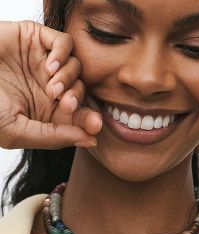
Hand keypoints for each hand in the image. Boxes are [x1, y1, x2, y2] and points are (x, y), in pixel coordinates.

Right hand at [0, 21, 101, 149]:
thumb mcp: (17, 131)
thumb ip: (54, 137)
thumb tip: (91, 140)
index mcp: (47, 111)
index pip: (79, 115)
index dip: (90, 119)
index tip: (94, 124)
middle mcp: (49, 88)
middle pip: (82, 92)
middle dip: (80, 101)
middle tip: (66, 105)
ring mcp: (44, 63)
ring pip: (77, 68)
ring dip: (70, 80)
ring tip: (51, 89)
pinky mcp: (37, 40)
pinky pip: (65, 44)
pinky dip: (62, 56)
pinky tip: (48, 68)